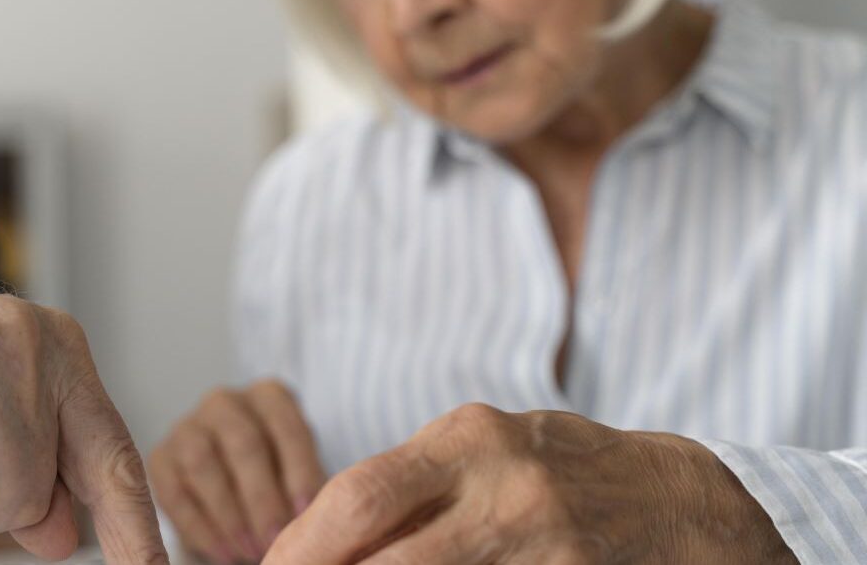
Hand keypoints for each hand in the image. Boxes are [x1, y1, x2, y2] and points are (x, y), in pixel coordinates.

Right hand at [150, 380, 325, 563]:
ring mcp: (188, 426)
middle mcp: (225, 402)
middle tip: (275, 540)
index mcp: (268, 396)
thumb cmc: (277, 476)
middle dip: (262, 498)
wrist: (232, 485)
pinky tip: (223, 553)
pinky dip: (200, 528)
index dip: (299, 471)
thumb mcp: (298, 472)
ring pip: (203, 463)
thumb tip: (310, 519)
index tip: (305, 513)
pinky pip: (174, 492)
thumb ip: (306, 488)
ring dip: (229, 514)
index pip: (287, 426)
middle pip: (243, 443)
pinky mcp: (161, 458)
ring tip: (249, 551)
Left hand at [265, 404, 796, 563]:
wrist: (679, 500)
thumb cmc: (559, 469)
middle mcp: (501, 482)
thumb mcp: (486, 452)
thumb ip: (415, 484)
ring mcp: (541, 536)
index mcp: (467, 437)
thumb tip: (321, 534)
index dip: (304, 542)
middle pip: (384, 546)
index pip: (359, 493)